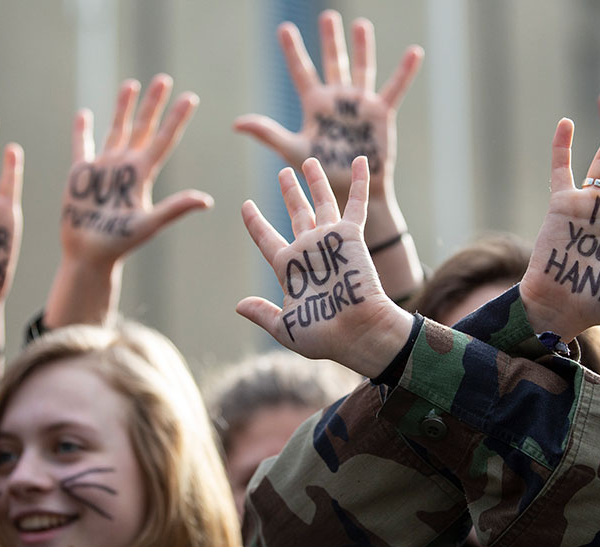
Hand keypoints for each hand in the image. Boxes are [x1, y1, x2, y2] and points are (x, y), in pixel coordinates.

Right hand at [61, 74, 212, 266]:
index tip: (190, 97)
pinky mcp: (80, 175)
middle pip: (142, 127)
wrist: (90, 256)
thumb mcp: (150, 224)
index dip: (176, 118)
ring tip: (131, 84)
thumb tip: (206, 201)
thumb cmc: (120, 244)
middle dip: (152, 104)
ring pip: (115, 130)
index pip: (163, 139)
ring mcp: (103, 169)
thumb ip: (175, 209)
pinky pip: (81, 147)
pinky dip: (82, 130)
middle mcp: (125, 167)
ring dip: (123, 108)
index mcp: (142, 175)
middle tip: (164, 79)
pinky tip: (85, 114)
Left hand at [233, 10, 422, 205]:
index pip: (301, 71)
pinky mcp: (380, 113)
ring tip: (361, 25)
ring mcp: (359, 105)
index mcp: (314, 105)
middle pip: (333, 62)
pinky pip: (394, 88)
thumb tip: (236, 123)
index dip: (292, 50)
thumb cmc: (320, 175)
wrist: (351, 191)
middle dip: (330, 40)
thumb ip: (268, 133)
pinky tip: (415, 52)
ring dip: (362, 47)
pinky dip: (405, 71)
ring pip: (362, 68)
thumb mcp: (292, 150)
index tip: (283, 29)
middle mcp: (337, 100)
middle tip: (327, 17)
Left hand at [236, 157, 413, 377]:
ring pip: (322, 202)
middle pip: (297, 213)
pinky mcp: (351, 236)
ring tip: (308, 160)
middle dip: (290, 192)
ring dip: (315, 181)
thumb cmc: (322, 335)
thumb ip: (263, 313)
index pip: (266, 238)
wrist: (357, 331)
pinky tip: (360, 160)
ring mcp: (330, 240)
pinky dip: (359, 182)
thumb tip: (239, 305)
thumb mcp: (286, 327)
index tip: (246, 206)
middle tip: (283, 173)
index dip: (255, 222)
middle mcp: (309, 250)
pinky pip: (355, 203)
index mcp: (289, 269)